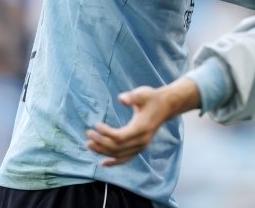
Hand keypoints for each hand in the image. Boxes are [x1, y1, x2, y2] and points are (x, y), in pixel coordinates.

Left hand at [86, 79, 200, 165]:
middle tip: (88, 134)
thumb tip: (122, 99)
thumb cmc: (152, 98)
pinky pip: (126, 159)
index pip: (120, 137)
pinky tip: (103, 163)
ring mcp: (141, 146)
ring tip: (89, 145)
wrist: (166, 106)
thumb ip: (132, 96)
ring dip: (103, 152)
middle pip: (117, 148)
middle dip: (100, 143)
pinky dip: (114, 162)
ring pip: (119, 155)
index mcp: (141, 128)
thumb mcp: (143, 93)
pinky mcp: (140, 148)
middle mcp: (142, 141)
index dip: (106, 133)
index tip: (96, 125)